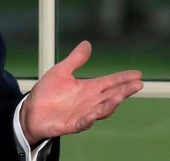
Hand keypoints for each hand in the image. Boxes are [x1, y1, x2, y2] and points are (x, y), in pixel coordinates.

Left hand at [20, 40, 142, 145]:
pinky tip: (92, 115)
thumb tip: (87, 43)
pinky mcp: (71, 125)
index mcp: (88, 89)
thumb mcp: (61, 71)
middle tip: (137, 84)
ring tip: (119, 96)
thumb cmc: (48, 93)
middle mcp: (89, 102)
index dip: (123, 78)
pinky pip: (82, 123)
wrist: (31, 111)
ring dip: (110, 104)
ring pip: (101, 110)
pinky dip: (88, 120)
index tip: (138, 74)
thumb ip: (75, 60)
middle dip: (124, 91)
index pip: (110, 82)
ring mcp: (82, 114)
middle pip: (111, 96)